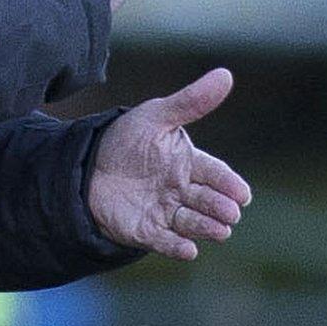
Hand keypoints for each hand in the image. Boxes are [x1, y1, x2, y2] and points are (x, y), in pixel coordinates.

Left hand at [85, 68, 251, 260]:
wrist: (84, 164)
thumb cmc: (126, 140)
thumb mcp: (156, 116)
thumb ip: (190, 102)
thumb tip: (226, 75)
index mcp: (188, 163)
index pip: (217, 175)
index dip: (230, 184)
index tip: (242, 194)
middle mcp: (181, 190)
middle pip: (209, 201)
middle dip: (222, 208)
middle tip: (230, 213)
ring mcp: (165, 211)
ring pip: (193, 223)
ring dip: (208, 228)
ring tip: (220, 231)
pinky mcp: (146, 230)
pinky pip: (165, 241)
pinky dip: (178, 247)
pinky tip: (188, 250)